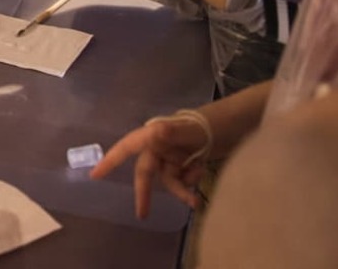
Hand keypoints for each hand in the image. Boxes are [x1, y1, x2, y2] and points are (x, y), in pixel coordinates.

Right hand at [91, 112, 213, 218]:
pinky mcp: (189, 160)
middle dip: (145, 191)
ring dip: (180, 188)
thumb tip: (153, 133)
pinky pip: (182, 177)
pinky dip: (190, 181)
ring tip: (195, 200)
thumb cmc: (215, 122)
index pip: (127, 146)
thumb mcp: (192, 129)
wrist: (243, 124)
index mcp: (156, 133)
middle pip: (147, 170)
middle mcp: (161, 143)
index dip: (110, 160)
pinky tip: (202, 174)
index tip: (95, 176)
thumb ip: (171, 133)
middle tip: (142, 214)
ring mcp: (175, 152)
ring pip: (168, 177)